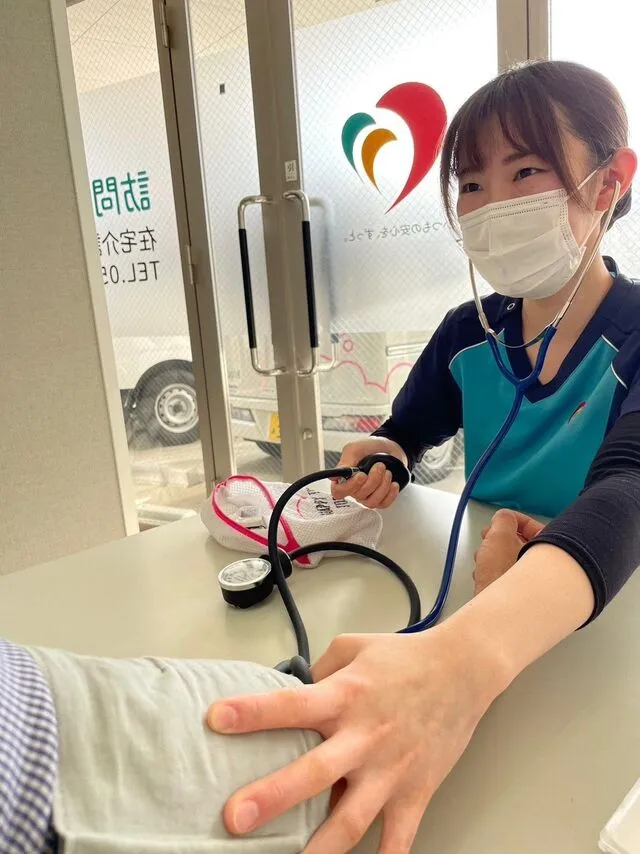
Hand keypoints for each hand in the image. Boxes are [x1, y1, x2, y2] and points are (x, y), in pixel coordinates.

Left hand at [207, 628, 505, 852]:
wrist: (461, 670)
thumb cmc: (403, 658)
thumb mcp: (352, 647)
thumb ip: (317, 671)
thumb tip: (287, 691)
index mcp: (346, 695)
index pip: (291, 703)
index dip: (252, 712)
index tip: (216, 720)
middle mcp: (365, 736)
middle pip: (315, 772)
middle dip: (274, 796)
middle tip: (235, 817)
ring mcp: (391, 770)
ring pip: (351, 819)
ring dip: (319, 848)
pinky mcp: (416, 792)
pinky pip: (398, 840)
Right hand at [330, 437, 407, 508]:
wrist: (389, 449)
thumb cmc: (371, 448)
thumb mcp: (355, 449)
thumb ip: (345, 461)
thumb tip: (334, 476)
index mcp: (344, 477)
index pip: (338, 491)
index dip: (349, 487)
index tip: (361, 475)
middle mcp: (354, 489)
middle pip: (358, 495)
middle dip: (373, 480)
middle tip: (379, 466)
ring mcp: (367, 495)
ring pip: (371, 502)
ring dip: (382, 486)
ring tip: (387, 472)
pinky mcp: (380, 498)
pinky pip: (383, 504)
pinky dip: (390, 494)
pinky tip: (393, 483)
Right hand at [473, 509, 544, 594]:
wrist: (496, 612)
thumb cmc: (502, 576)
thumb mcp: (499, 535)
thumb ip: (502, 519)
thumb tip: (503, 519)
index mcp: (549, 549)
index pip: (535, 526)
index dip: (512, 521)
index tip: (498, 523)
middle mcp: (547, 567)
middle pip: (520, 542)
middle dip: (499, 539)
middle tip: (489, 540)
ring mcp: (534, 583)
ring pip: (510, 558)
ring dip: (494, 556)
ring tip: (485, 561)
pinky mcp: (520, 595)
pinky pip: (505, 574)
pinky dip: (494, 571)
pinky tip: (486, 575)